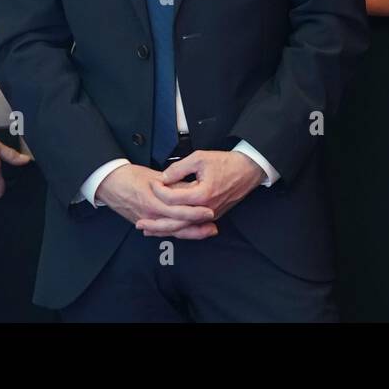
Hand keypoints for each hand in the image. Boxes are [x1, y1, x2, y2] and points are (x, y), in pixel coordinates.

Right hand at [96, 164, 217, 238]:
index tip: (210, 211)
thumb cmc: (129, 176)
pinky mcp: (143, 223)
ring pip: (172, 231)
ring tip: (206, 232)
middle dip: (197, 228)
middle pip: (178, 225)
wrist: (108, 183)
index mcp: (154, 200)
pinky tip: (187, 234)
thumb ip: (172, 183)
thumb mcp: (153, 175)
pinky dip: (176, 233)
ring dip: (190, 233)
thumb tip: (191, 187)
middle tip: (213, 227)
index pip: (179, 210)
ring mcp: (146, 221)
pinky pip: (162, 232)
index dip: (195, 212)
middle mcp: (150, 214)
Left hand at [145, 150, 264, 236]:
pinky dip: (179, 229)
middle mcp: (206, 209)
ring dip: (166, 231)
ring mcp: (211, 214)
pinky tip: (168, 229)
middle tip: (140, 223)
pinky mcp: (213, 216)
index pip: (173, 198)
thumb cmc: (226, 162)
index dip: (159, 190)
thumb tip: (163, 178)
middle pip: (176, 221)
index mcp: (202, 194)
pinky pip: (193, 226)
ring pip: (184, 227)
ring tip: (149, 231)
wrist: (248, 170)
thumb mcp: (200, 158)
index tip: (152, 183)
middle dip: (156, 224)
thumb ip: (179, 168)